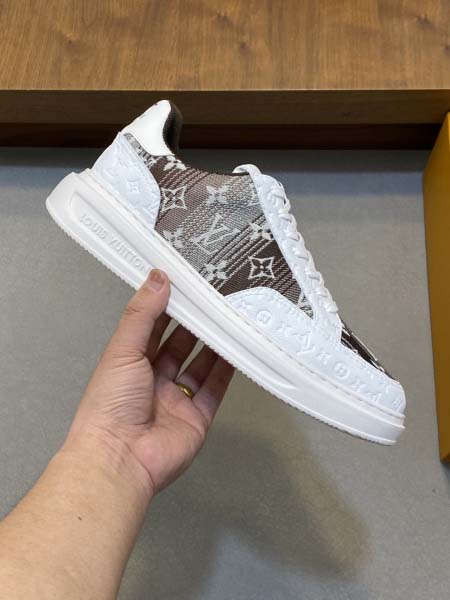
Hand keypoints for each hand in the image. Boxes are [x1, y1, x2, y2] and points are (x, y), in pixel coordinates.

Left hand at [66, 269, 233, 497]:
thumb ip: (142, 314)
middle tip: (217, 299)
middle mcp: (153, 379)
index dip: (169, 306)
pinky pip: (214, 389)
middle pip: (179, 346)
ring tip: (231, 318)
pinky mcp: (197, 417)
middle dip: (196, 324)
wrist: (121, 458)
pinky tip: (237, 350)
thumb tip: (158, 277)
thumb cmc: (112, 402)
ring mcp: (177, 399)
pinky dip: (226, 371)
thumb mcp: (123, 351)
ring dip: (214, 344)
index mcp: (130, 363)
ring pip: (199, 365)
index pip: (153, 328)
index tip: (188, 284)